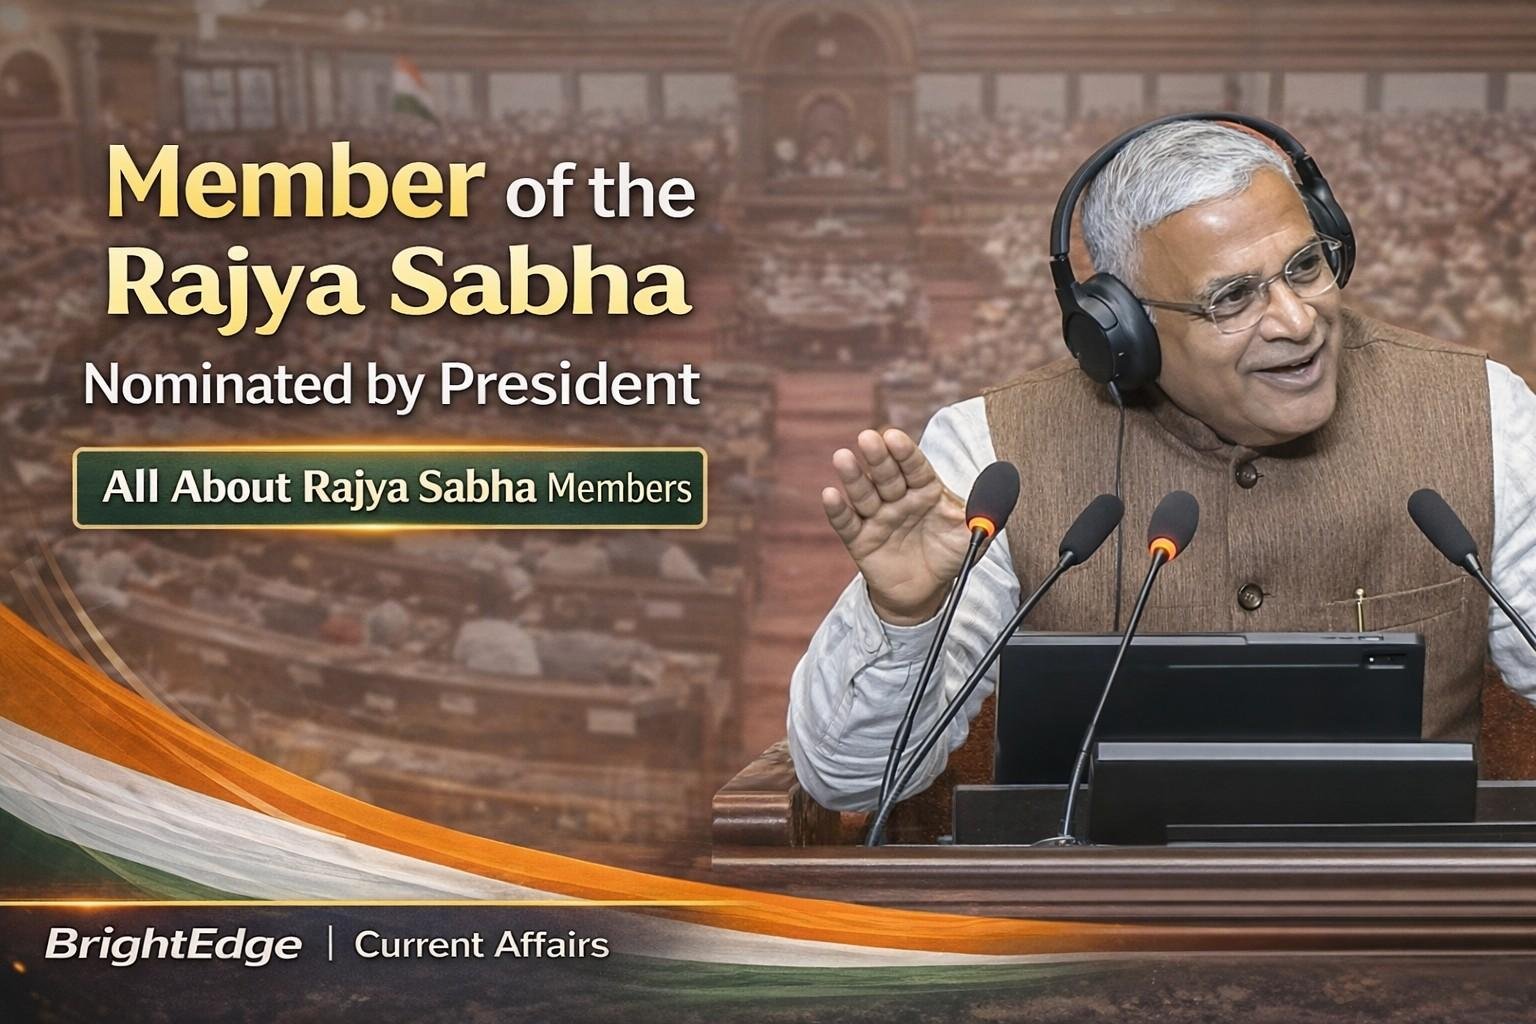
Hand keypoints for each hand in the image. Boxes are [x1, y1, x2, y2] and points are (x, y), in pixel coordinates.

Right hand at [821, 428, 973, 625]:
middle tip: (868, 437)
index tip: (895, 437)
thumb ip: (987, 514)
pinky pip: (847, 523)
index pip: (915, 467)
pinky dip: (838, 510)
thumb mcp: (974, 536)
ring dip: (853, 476)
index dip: (905, 453)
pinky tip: (830, 495)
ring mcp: (877, 517)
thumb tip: (1002, 492)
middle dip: (878, 457)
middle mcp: (898, 499)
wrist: (926, 591)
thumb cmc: (948, 555)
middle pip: (887, 475)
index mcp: (925, 491)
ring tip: (843, 457)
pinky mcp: (860, 540)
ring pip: (864, 493)